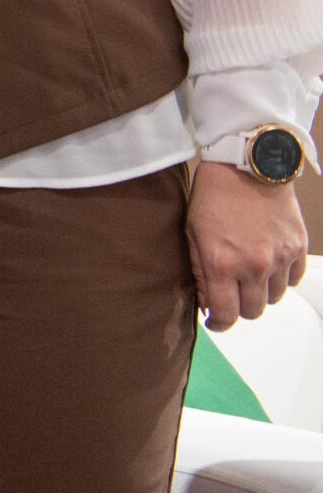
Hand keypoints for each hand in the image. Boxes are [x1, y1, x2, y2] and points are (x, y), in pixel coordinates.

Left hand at [188, 162, 308, 330]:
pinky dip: (281, 278)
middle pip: (253, 312)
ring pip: (274, 298)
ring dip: (261, 292)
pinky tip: (268, 265)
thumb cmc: (213, 198)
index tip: (215, 321)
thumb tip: (208, 304)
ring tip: (249, 274)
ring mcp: (281, 258)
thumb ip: (201, 273)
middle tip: (231, 294)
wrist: (247, 168)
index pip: (226, 315)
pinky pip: (293, 279)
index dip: (218, 324)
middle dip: (239, 307)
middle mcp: (255, 267)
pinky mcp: (298, 247)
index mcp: (223, 265)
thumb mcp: (193, 235)